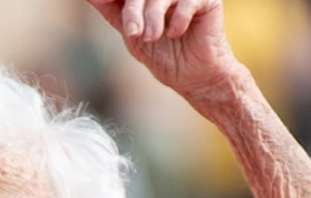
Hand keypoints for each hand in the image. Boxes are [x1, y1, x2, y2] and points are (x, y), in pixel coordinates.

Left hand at [85, 0, 240, 99]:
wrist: (194, 77)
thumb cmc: (164, 55)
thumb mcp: (131, 34)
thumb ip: (113, 11)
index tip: (103, 2)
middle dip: (133, 11)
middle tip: (133, 33)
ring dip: (153, 17)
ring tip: (153, 37)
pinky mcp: (207, 0)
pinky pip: (187, 1)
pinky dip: (178, 18)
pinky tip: (176, 33)